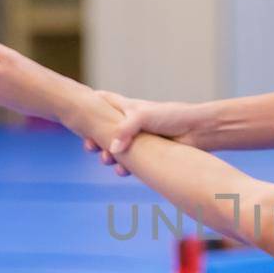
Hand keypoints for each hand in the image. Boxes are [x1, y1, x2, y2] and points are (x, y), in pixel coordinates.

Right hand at [83, 92, 209, 175]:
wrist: (198, 131)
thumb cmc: (172, 116)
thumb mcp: (144, 116)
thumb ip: (125, 129)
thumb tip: (111, 150)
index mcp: (126, 108)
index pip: (102, 101)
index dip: (88, 105)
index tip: (76, 112)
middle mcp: (129, 123)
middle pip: (102, 129)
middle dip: (93, 139)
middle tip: (89, 147)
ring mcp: (137, 140)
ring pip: (114, 149)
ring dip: (108, 156)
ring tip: (107, 160)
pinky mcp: (146, 155)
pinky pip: (129, 164)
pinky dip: (124, 168)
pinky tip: (123, 171)